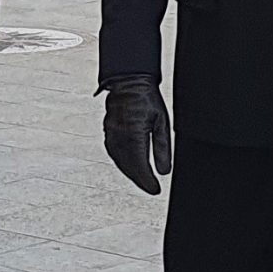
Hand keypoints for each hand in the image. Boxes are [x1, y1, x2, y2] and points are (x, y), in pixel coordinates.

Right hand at [101, 75, 172, 195]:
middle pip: (129, 166)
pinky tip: (128, 165)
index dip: (147, 181)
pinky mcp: (108, 130)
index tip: (155, 190)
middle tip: (150, 188)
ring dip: (130, 172)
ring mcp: (111, 133)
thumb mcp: (162, 122)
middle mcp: (119, 136)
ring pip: (120, 160)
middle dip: (140, 180)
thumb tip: (164, 170)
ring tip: (142, 180)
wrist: (129, 81)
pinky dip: (122, 162)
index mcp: (134, 134)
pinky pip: (114, 152)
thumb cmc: (147, 98)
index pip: (140, 165)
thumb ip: (163, 148)